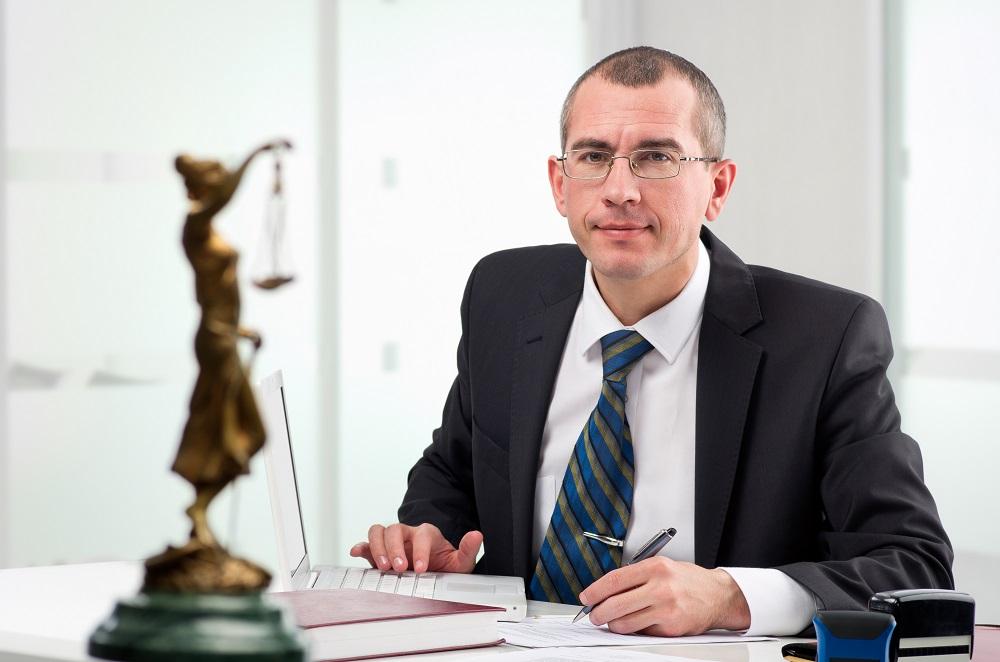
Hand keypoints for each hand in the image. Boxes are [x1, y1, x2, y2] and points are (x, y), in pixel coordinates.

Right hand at [349, 523, 482, 573]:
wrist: (433, 573)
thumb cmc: (445, 566)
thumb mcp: (460, 562)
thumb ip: (468, 550)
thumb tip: (477, 534)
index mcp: (427, 534)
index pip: (422, 535)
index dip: (420, 551)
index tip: (422, 569)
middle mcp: (408, 534)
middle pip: (396, 529)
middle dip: (396, 548)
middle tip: (400, 569)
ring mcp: (392, 541)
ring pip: (380, 531)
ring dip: (378, 548)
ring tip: (383, 567)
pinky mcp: (379, 551)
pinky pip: (367, 543)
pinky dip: (361, 546)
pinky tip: (357, 553)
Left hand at [579, 557, 750, 636]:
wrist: (718, 595)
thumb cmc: (687, 580)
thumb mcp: (661, 567)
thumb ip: (634, 577)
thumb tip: (605, 592)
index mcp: (655, 567)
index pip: (615, 580)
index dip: (595, 590)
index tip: (586, 597)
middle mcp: (660, 587)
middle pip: (616, 604)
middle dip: (598, 613)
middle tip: (593, 615)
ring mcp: (666, 609)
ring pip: (626, 623)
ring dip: (613, 625)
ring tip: (613, 621)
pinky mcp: (672, 628)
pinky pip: (642, 632)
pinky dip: (635, 630)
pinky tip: (639, 623)